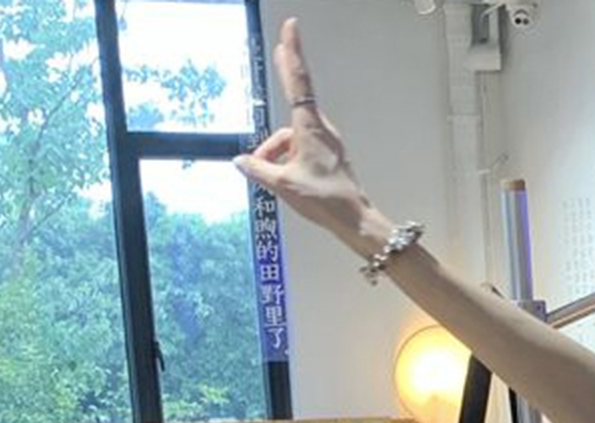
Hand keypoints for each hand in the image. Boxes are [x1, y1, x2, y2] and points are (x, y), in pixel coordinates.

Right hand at [232, 18, 384, 251]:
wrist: (355, 221)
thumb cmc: (324, 200)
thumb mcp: (283, 184)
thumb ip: (258, 170)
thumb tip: (240, 161)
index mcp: (309, 127)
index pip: (298, 81)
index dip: (291, 53)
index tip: (290, 29)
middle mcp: (319, 129)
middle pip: (293, 106)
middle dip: (286, 78)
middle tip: (280, 49)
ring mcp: (325, 142)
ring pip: (292, 135)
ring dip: (275, 149)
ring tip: (267, 174)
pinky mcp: (327, 156)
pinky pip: (300, 147)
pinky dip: (286, 157)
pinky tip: (279, 177)